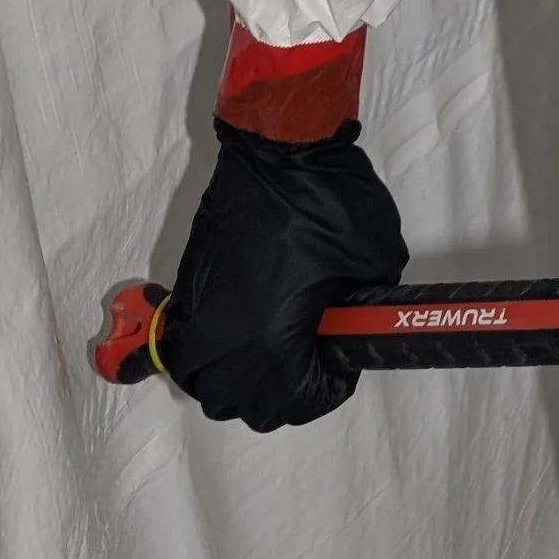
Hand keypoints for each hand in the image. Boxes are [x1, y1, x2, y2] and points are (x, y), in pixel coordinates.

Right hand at [158, 121, 406, 431]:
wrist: (276, 151)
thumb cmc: (327, 200)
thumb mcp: (373, 265)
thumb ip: (362, 312)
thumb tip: (352, 330)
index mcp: (272, 343)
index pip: (299, 402)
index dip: (331, 386)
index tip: (342, 361)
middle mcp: (225, 345)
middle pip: (252, 407)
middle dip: (288, 392)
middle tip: (314, 359)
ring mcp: (198, 322)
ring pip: (212, 388)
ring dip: (245, 382)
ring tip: (278, 352)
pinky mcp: (185, 296)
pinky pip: (189, 353)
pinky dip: (214, 357)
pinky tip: (243, 335)